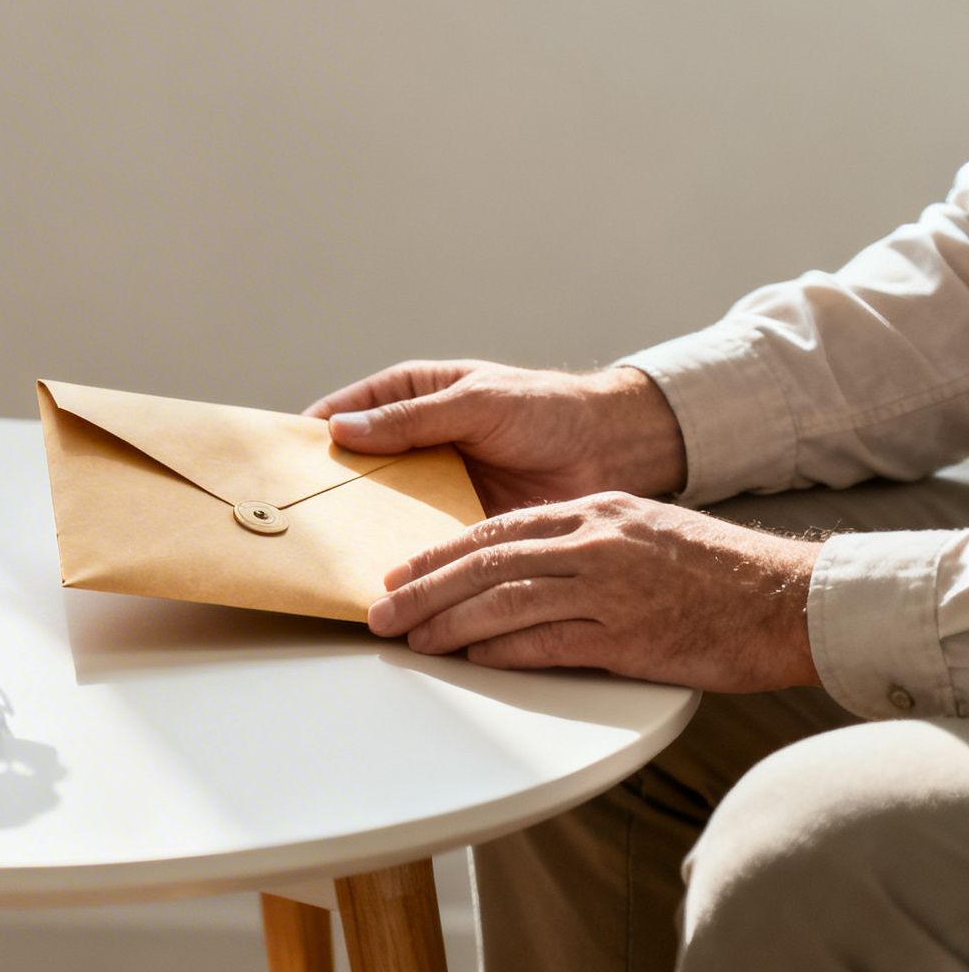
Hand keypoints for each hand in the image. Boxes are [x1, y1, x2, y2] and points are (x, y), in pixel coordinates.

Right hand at [303, 361, 687, 514]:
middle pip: (357, 465)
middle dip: (328, 487)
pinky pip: (417, 537)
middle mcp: (416, 442)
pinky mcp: (457, 521)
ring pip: (383, 506)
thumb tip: (343, 430)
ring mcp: (434, 484)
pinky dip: (399, 551)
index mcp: (412, 396)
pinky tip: (380, 568)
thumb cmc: (547, 408)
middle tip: (294, 512)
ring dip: (360, 525)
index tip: (280, 457)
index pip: (348, 412)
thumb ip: (411, 418)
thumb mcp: (475, 402)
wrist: (611, 450)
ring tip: (328, 548)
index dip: (314, 432)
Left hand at [367, 493, 820, 691]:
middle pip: (485, 564)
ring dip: (447, 623)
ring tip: (410, 640)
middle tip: (380, 611)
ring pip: (504, 601)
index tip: (398, 571)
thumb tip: (522, 569)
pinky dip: (501, 650)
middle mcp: (594, 543)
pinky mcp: (627, 636)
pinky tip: (469, 658)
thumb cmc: (719, 574)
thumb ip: (584, 543)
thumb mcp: (644, 532)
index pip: (496, 531)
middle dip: (423, 589)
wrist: (790, 600)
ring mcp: (609, 589)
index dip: (439, 554)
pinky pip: (547, 642)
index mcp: (595, 513)